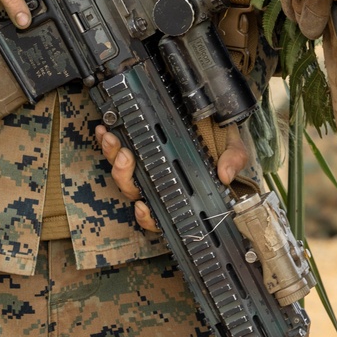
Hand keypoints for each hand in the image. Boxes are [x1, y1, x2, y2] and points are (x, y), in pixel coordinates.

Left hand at [96, 123, 249, 232]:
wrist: (217, 120)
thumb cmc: (222, 144)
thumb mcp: (234, 149)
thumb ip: (233, 160)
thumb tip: (225, 173)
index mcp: (180, 192)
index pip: (160, 215)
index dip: (146, 216)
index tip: (141, 207)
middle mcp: (159, 183)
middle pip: (133, 190)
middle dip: (123, 175)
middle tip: (125, 156)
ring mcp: (146, 165)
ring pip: (121, 172)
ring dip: (112, 156)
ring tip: (111, 139)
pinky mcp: (137, 145)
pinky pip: (116, 151)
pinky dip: (106, 143)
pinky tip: (103, 131)